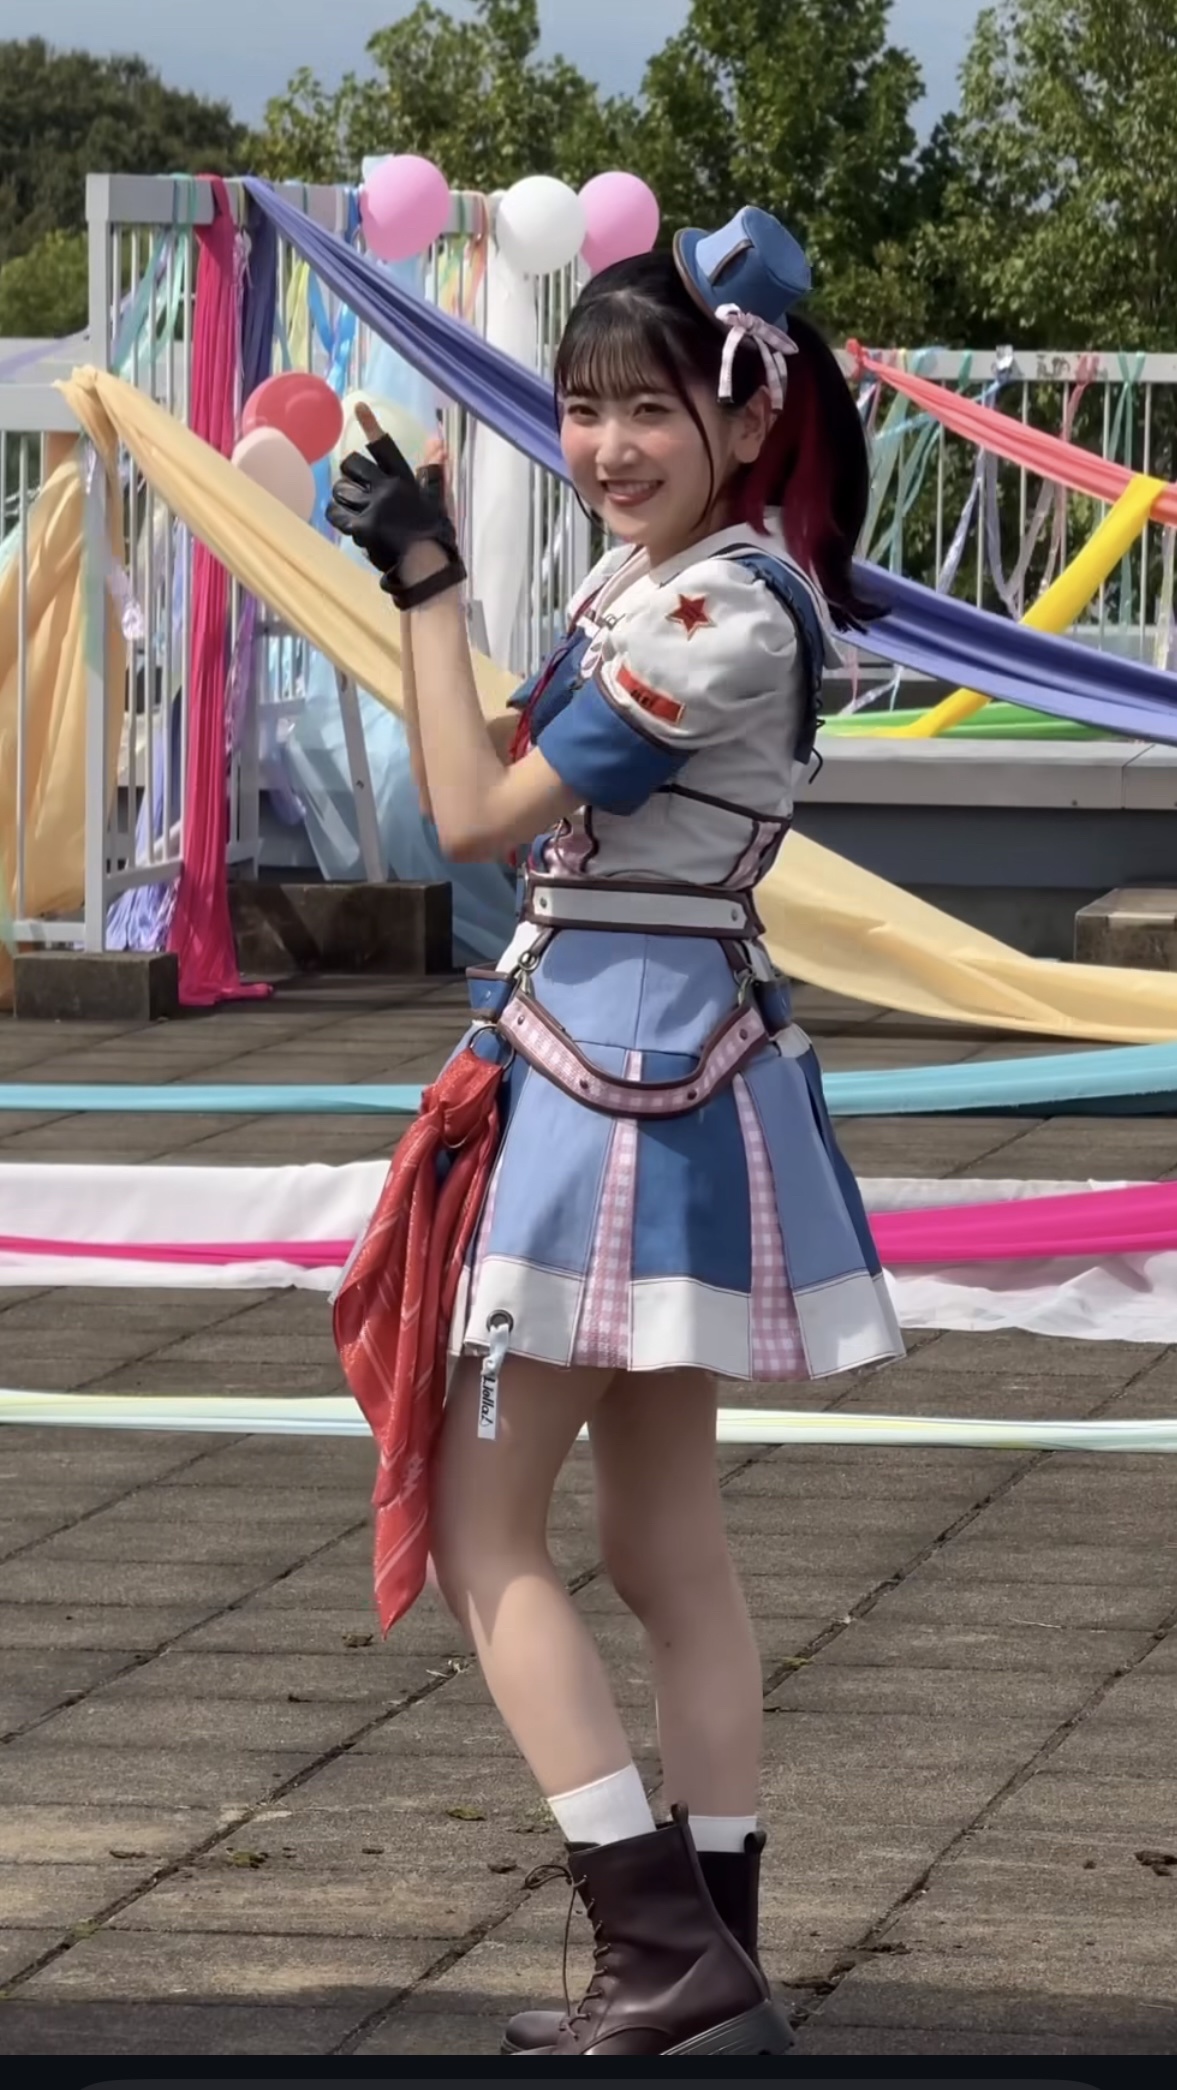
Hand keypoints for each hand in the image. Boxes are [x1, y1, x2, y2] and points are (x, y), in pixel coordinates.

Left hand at [326, 405, 465, 610]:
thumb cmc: (433, 533)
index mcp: (404, 480)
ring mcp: (372, 508)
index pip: (385, 447)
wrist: (427, 567)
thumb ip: (432, 470)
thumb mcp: (436, 499)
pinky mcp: (362, 527)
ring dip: (343, 497)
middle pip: (352, 465)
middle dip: (350, 474)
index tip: (358, 407)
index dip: (371, 425)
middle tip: (357, 487)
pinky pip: (337, 513)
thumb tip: (438, 440)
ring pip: (341, 489)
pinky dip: (338, 515)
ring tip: (355, 508)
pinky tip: (347, 522)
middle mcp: (386, 489)